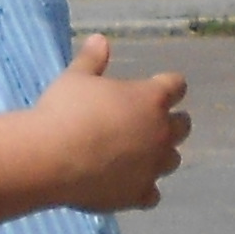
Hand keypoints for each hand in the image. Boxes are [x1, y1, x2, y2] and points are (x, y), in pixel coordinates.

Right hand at [33, 36, 190, 211]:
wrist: (51, 158)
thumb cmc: (65, 110)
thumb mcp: (75, 78)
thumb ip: (92, 60)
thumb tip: (100, 39)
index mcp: (150, 99)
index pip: (176, 86)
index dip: (168, 85)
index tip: (159, 86)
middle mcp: (160, 133)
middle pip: (183, 126)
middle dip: (172, 122)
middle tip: (152, 121)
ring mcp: (153, 167)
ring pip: (173, 160)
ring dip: (161, 155)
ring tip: (141, 154)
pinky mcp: (138, 195)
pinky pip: (152, 195)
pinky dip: (144, 189)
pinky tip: (129, 185)